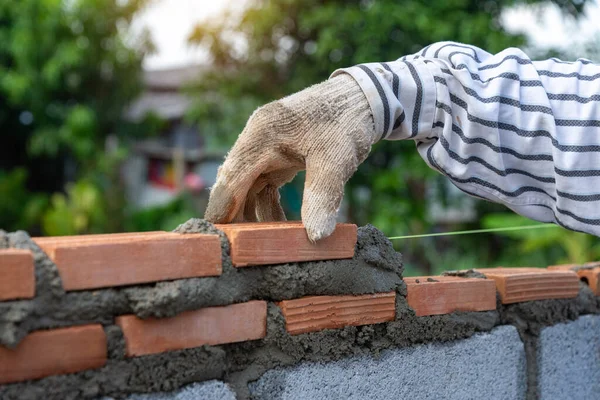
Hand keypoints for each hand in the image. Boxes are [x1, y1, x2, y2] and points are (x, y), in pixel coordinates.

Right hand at [204, 74, 376, 240]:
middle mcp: (255, 139)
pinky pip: (263, 185)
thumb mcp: (336, 160)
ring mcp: (264, 145)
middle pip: (233, 185)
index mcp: (261, 135)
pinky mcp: (276, 153)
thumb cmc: (347, 122)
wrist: (362, 97)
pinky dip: (268, 205)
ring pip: (247, 188)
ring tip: (266, 244)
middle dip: (235, 217)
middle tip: (239, 250)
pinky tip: (281, 226)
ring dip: (254, 214)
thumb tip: (315, 236)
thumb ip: (322, 196)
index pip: (230, 179)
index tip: (216, 242)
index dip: (221, 211)